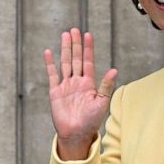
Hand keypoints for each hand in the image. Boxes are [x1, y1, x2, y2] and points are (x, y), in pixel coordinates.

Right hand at [43, 28, 117, 159]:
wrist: (76, 134)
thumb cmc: (91, 121)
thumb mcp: (102, 103)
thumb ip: (106, 86)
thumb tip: (114, 70)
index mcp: (89, 83)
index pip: (88, 61)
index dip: (88, 48)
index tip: (88, 35)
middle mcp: (77, 82)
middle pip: (76, 59)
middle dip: (76, 44)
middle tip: (74, 30)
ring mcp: (65, 86)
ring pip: (65, 63)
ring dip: (65, 49)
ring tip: (65, 35)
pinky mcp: (55, 92)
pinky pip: (52, 74)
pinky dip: (50, 63)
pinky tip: (49, 52)